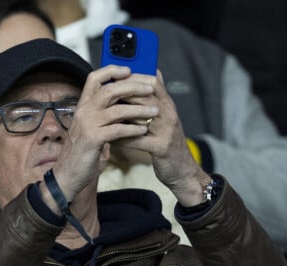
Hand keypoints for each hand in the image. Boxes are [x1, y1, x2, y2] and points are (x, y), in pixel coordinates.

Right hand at [50, 65, 157, 201]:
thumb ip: (101, 112)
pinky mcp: (92, 140)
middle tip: (151, 88)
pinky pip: (117, 130)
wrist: (68, 173)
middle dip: (133, 86)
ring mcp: (87, 125)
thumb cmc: (82, 150)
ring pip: (117, 110)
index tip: (129, 69)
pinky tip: (143, 130)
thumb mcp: (89, 126)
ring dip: (139, 109)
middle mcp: (83, 111)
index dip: (111, 70)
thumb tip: (122, 99)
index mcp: (83, 105)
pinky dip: (132, 129)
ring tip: (155, 111)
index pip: (94, 78)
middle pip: (110, 90)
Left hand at [111, 70, 211, 206]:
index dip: (134, 77)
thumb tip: (150, 75)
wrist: (183, 170)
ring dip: (121, 113)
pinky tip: (110, 139)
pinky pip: (138, 140)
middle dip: (123, 93)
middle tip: (103, 93)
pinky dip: (123, 138)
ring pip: (141, 116)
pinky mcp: (162, 148)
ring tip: (103, 113)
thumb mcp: (165, 119)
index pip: (153, 83)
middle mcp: (169, 115)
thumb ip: (157, 99)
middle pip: (145, 96)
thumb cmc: (167, 143)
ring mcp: (167, 131)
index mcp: (168, 106)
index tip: (115, 76)